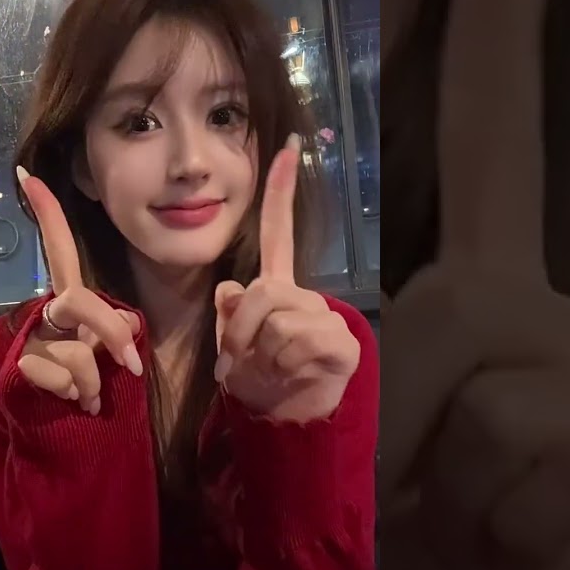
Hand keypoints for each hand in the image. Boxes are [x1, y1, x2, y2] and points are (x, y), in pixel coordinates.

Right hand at [14, 167, 142, 415]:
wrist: (55, 425)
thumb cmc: (85, 380)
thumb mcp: (104, 350)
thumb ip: (113, 330)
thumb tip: (128, 327)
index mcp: (66, 300)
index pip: (59, 249)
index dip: (46, 212)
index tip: (28, 174)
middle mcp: (43, 312)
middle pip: (79, 301)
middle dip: (110, 333)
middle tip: (132, 364)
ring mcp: (29, 338)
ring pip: (77, 353)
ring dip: (94, 380)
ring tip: (90, 394)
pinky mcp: (19, 366)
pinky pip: (63, 377)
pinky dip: (76, 394)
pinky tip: (70, 400)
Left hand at [213, 136, 359, 421]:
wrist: (286, 423)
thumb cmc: (259, 382)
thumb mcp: (231, 346)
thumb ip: (227, 314)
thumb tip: (231, 288)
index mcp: (277, 288)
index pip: (278, 232)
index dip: (281, 191)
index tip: (288, 146)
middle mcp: (304, 295)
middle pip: (261, 292)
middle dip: (239, 332)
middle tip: (240, 362)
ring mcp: (326, 316)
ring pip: (277, 321)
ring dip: (262, 355)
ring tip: (273, 370)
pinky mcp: (342, 341)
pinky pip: (298, 342)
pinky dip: (284, 365)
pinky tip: (295, 374)